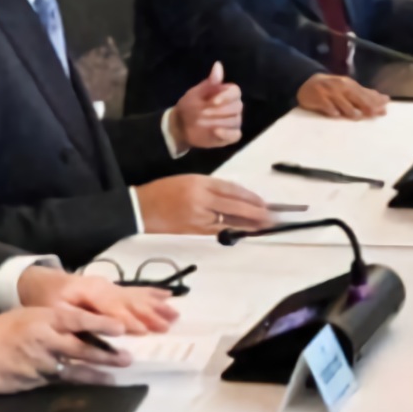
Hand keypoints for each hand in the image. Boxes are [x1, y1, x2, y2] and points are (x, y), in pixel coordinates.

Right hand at [0, 304, 134, 392]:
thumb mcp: (25, 317)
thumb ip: (52, 322)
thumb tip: (81, 328)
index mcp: (41, 318)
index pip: (77, 319)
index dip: (101, 324)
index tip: (121, 328)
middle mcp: (43, 339)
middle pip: (81, 348)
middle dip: (106, 354)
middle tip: (127, 359)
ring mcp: (37, 362)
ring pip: (72, 369)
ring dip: (94, 374)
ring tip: (113, 377)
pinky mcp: (30, 381)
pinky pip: (56, 382)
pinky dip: (71, 383)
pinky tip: (86, 386)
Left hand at [16, 268, 177, 334]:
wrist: (40, 281)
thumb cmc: (45, 299)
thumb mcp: (54, 311)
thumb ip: (78, 320)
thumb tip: (101, 332)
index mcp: (90, 291)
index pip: (112, 308)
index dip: (127, 319)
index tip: (143, 331)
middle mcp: (105, 286)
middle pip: (131, 301)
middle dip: (150, 314)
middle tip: (167, 326)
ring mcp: (111, 285)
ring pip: (137, 296)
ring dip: (156, 306)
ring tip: (174, 315)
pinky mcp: (114, 288)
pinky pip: (137, 290)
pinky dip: (153, 293)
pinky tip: (168, 295)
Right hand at [135, 174, 273, 235]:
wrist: (140, 209)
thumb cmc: (164, 191)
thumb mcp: (188, 180)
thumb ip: (211, 187)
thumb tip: (235, 197)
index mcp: (199, 183)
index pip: (231, 189)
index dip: (250, 196)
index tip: (264, 202)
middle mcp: (201, 200)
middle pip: (234, 206)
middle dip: (255, 212)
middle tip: (272, 216)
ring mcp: (198, 217)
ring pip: (229, 220)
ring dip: (249, 224)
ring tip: (264, 225)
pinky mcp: (194, 231)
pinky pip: (218, 229)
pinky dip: (233, 230)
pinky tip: (244, 231)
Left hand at [169, 61, 242, 149]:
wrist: (180, 125)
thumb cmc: (189, 106)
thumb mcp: (196, 93)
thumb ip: (210, 83)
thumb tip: (218, 64)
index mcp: (226, 93)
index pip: (236, 92)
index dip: (226, 96)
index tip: (213, 101)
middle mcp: (233, 107)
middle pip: (237, 106)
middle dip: (220, 110)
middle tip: (204, 112)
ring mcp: (233, 121)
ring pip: (235, 121)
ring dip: (219, 121)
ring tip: (203, 122)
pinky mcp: (230, 135)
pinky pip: (236, 135)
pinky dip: (228, 133)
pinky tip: (216, 131)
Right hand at [297, 73, 388, 119]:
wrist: (307, 83)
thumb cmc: (332, 89)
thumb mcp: (348, 88)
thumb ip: (364, 94)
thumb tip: (384, 99)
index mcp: (350, 85)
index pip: (365, 93)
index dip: (375, 101)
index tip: (384, 109)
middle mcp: (341, 87)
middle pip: (356, 97)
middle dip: (366, 105)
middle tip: (374, 114)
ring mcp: (329, 92)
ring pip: (342, 101)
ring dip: (349, 109)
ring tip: (357, 116)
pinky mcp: (318, 98)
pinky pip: (326, 104)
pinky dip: (331, 109)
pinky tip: (335, 114)